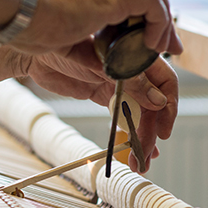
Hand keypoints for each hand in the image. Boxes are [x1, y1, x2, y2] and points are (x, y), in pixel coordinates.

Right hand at [8, 0, 183, 56]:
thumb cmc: (21, 27)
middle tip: (166, 45)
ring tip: (160, 48)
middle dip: (159, 14)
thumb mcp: (59, 43)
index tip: (144, 37)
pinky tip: (151, 45)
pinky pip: (151, 0)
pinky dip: (159, 21)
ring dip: (162, 18)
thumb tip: (107, 73)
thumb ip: (85, 55)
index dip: (137, 12)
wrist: (10, 10)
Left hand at [18, 41, 179, 173]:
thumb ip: (132, 82)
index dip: (169, 107)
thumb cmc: (67, 46)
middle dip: (152, 131)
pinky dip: (130, 132)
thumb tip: (159, 101)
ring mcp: (119, 84)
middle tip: (145, 154)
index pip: (166, 83)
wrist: (38, 53)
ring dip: (142, 137)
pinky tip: (134, 149)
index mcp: (138, 56)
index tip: (164, 130)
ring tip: (140, 161)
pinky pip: (123, 116)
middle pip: (153, 104)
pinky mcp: (105, 95)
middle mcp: (132, 70)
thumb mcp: (104, 66)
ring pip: (140, 113)